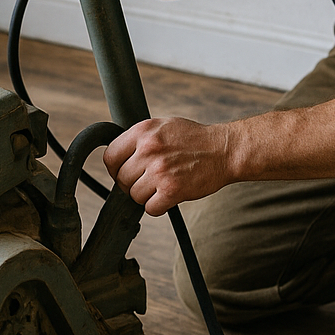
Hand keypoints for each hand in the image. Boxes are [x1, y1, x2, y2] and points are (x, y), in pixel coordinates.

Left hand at [103, 118, 236, 215]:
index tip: (123, 173)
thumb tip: (118, 156)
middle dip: (132, 184)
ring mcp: (160, 170)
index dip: (115, 169)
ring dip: (147, 196)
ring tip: (162, 186)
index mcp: (143, 131)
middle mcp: (149, 149)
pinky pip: (150, 208)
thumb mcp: (163, 126)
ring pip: (134, 195)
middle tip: (148, 181)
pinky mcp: (172, 189)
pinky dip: (158, 206)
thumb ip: (140, 138)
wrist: (224, 150)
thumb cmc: (195, 139)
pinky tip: (169, 196)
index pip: (110, 156)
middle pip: (121, 179)